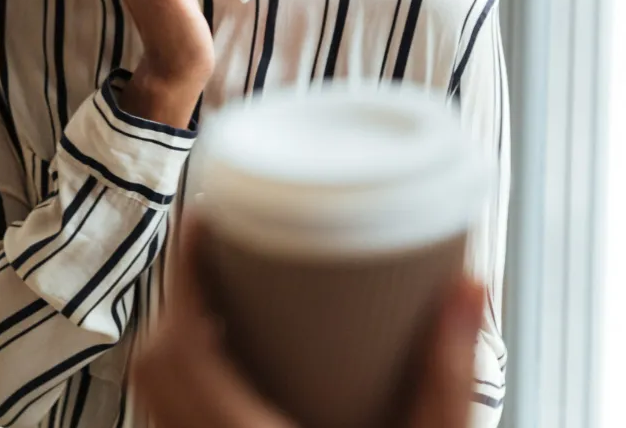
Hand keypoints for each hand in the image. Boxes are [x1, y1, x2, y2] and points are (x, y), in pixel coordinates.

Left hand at [132, 216, 484, 427]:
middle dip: (177, 302)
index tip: (203, 221)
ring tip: (222, 303)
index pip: (179, 350)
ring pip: (156, 403)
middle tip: (220, 254)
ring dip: (177, 346)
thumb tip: (470, 284)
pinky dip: (183, 390)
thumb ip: (449, 380)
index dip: (180, 278)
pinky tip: (226, 375)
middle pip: (155, 369)